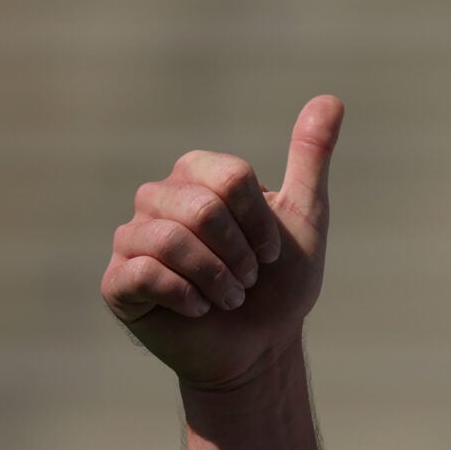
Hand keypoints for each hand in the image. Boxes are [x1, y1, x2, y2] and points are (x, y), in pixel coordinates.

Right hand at [103, 95, 342, 390]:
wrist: (260, 350)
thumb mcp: (305, 219)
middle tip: (248, 282)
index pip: (229, 177)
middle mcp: (156, 200)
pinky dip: (187, 297)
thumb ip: (310, 159)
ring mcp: (131, 239)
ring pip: (171, 240)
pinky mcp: (118, 283)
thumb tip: (332, 99)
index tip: (270, 254)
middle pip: (201, 208)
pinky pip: (145, 273)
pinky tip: (199, 310)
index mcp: (195, 178)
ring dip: (218, 280)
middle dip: (240, 257)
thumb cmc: (279, 287)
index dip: (260, 224)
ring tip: (229, 299)